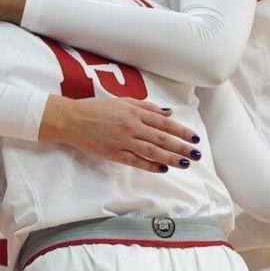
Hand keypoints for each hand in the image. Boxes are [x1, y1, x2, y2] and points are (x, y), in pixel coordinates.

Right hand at [41, 96, 201, 172]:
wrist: (72, 119)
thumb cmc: (96, 108)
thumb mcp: (122, 101)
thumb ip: (146, 107)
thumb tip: (168, 112)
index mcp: (134, 112)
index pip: (164, 123)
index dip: (181, 131)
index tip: (194, 138)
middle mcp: (131, 126)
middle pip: (162, 138)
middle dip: (182, 147)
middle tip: (197, 154)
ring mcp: (123, 141)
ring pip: (152, 151)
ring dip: (171, 158)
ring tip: (185, 163)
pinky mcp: (114, 154)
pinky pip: (136, 161)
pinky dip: (150, 165)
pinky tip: (163, 169)